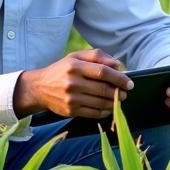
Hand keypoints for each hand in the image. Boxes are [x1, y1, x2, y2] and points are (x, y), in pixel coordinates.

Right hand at [14, 49, 133, 118]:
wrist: (39, 88)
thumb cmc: (62, 70)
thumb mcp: (75, 57)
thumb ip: (97, 56)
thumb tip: (117, 65)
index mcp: (74, 66)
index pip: (103, 72)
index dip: (119, 78)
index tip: (129, 83)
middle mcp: (72, 83)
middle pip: (104, 89)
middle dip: (119, 92)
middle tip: (125, 92)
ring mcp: (71, 99)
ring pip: (101, 103)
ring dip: (114, 102)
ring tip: (119, 99)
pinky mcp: (71, 111)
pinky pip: (94, 113)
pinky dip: (105, 111)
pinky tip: (109, 107)